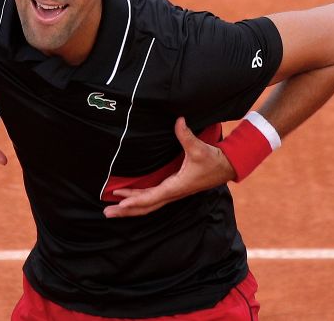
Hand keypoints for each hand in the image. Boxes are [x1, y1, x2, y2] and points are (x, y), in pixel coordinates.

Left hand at [103, 117, 235, 217]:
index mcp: (176, 186)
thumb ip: (186, 135)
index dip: (136, 201)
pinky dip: (138, 202)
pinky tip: (128, 201)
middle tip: (106, 213)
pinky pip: (152, 199)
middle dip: (126, 211)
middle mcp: (172, 193)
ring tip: (111, 210)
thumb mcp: (199, 148)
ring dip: (130, 208)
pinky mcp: (172, 190)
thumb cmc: (213, 160)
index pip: (153, 197)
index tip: (121, 203)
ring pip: (147, 205)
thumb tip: (179, 120)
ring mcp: (172, 193)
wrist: (226, 168)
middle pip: (145, 207)